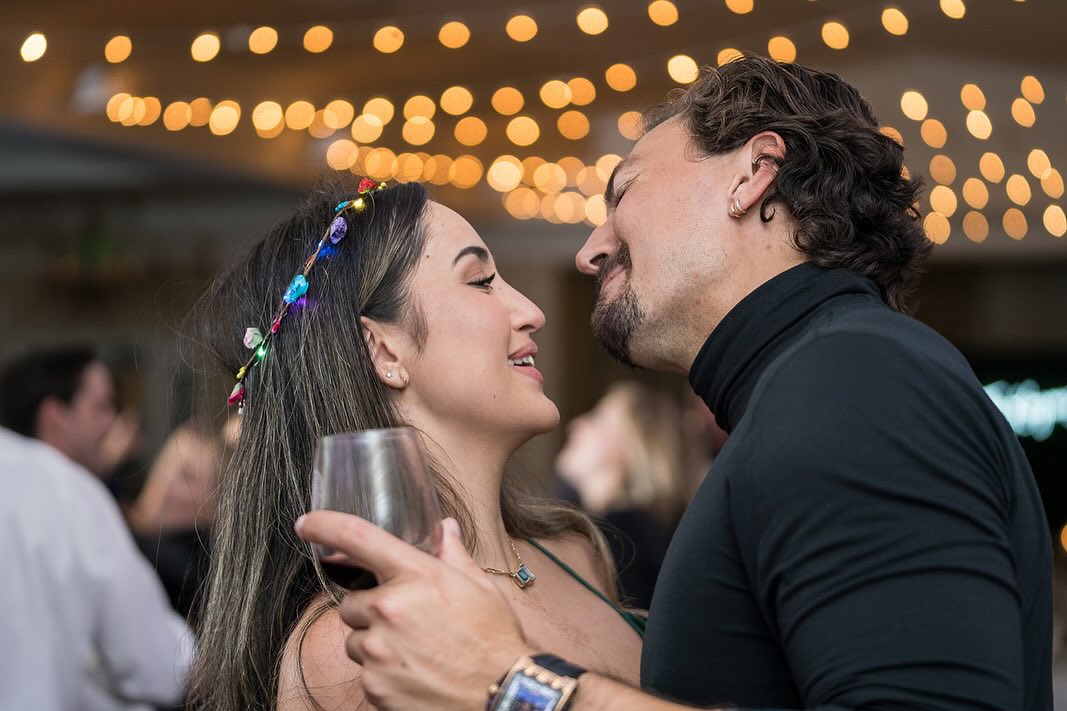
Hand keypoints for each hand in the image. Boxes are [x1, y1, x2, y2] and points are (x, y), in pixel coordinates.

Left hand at [295, 512, 534, 710]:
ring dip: (374, 642)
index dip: (324, 524)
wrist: (502, 695)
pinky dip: (382, 671)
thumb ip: (453, 553)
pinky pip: (364, 671)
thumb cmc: (492, 639)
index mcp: (416, 575)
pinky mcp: (374, 686)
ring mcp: (378, 650)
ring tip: (414, 649)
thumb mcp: (478, 586)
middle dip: (372, 610)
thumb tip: (445, 528)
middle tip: (407, 621)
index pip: (357, 538)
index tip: (306, 523)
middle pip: (352, 602)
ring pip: (355, 639)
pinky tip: (413, 672)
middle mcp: (389, 609)